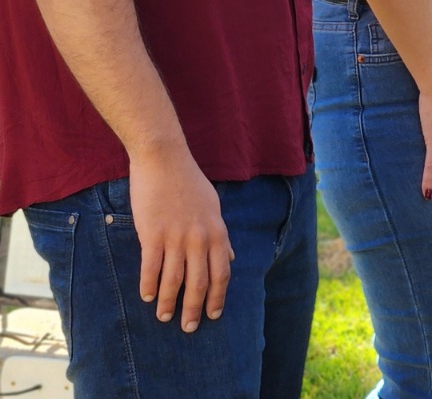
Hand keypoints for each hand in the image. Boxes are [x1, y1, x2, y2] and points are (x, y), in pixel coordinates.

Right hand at [128, 146, 232, 332]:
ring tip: (163, 316)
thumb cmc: (189, 184)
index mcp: (217, 232)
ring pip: (174, 280)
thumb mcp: (213, 208)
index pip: (222, 274)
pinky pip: (151, 267)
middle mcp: (200, 238)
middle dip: (195, 308)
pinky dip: (149, 285)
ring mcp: (176, 236)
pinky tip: (146, 297)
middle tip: (189, 327)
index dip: (218, 297)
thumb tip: (229, 256)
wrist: (164, 160)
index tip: (213, 315)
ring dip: (168, 302)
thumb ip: (220, 235)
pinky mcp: (153, 233)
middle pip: (200, 283)